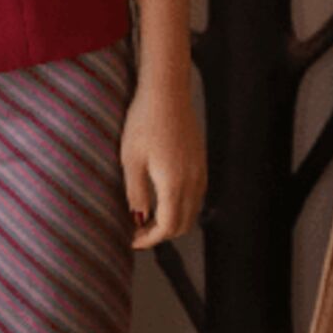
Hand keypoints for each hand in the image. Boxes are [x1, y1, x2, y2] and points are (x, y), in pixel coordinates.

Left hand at [120, 79, 204, 251]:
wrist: (167, 92)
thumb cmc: (143, 122)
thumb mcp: (131, 160)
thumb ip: (136, 193)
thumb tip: (139, 219)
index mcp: (174, 185)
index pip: (168, 227)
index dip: (150, 239)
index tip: (132, 240)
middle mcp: (193, 182)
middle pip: (183, 224)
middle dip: (161, 233)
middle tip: (137, 232)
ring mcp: (200, 172)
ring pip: (192, 211)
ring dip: (172, 220)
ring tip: (147, 216)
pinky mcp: (201, 161)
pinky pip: (195, 195)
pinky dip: (181, 205)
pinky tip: (162, 197)